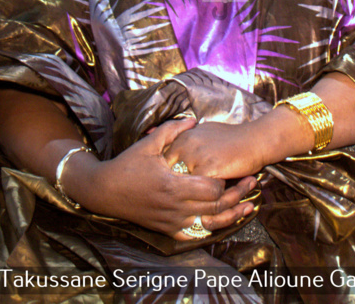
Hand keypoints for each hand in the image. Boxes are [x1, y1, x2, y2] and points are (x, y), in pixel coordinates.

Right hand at [81, 118, 256, 239]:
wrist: (104, 191)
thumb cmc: (127, 165)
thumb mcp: (149, 144)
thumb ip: (173, 130)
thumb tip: (193, 120)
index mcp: (173, 185)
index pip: (211, 188)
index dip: (225, 180)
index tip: (233, 169)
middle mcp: (175, 207)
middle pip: (216, 206)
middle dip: (236, 195)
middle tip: (251, 183)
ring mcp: (171, 221)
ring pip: (210, 224)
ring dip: (231, 215)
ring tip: (248, 206)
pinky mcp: (167, 230)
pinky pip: (195, 235)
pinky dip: (211, 228)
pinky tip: (222, 220)